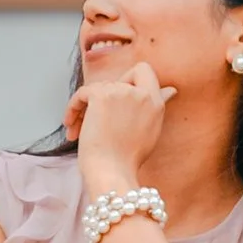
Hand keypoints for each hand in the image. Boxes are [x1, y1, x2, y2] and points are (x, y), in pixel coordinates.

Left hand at [68, 61, 169, 195]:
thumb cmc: (127, 159)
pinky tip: (70, 125)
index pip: (145, 70)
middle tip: (96, 121)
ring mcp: (121, 93)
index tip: (118, 101)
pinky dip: (72, 109)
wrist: (112, 173)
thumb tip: (171, 90)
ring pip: (97, 89)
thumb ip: (157, 106)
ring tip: (79, 131)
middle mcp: (141, 94)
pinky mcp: (100, 96)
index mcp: (156, 103)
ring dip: (85, 109)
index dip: (128, 80)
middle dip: (104, 100)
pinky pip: (81, 94)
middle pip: (116, 80)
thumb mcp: (151, 131)